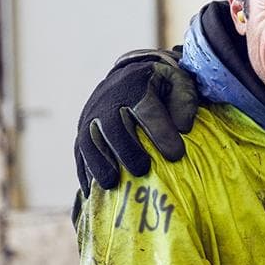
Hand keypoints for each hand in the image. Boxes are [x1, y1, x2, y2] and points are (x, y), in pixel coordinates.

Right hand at [75, 50, 197, 195]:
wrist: (131, 74)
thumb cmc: (161, 85)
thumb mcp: (179, 83)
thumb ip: (185, 102)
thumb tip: (183, 128)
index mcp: (136, 86)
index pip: (148, 110)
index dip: (161, 133)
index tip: (176, 154)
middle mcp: (108, 100)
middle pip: (113, 127)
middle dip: (127, 150)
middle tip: (142, 170)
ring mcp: (91, 115)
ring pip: (90, 140)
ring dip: (99, 163)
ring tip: (112, 184)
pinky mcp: (82, 130)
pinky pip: (79, 151)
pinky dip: (84, 171)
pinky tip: (92, 191)